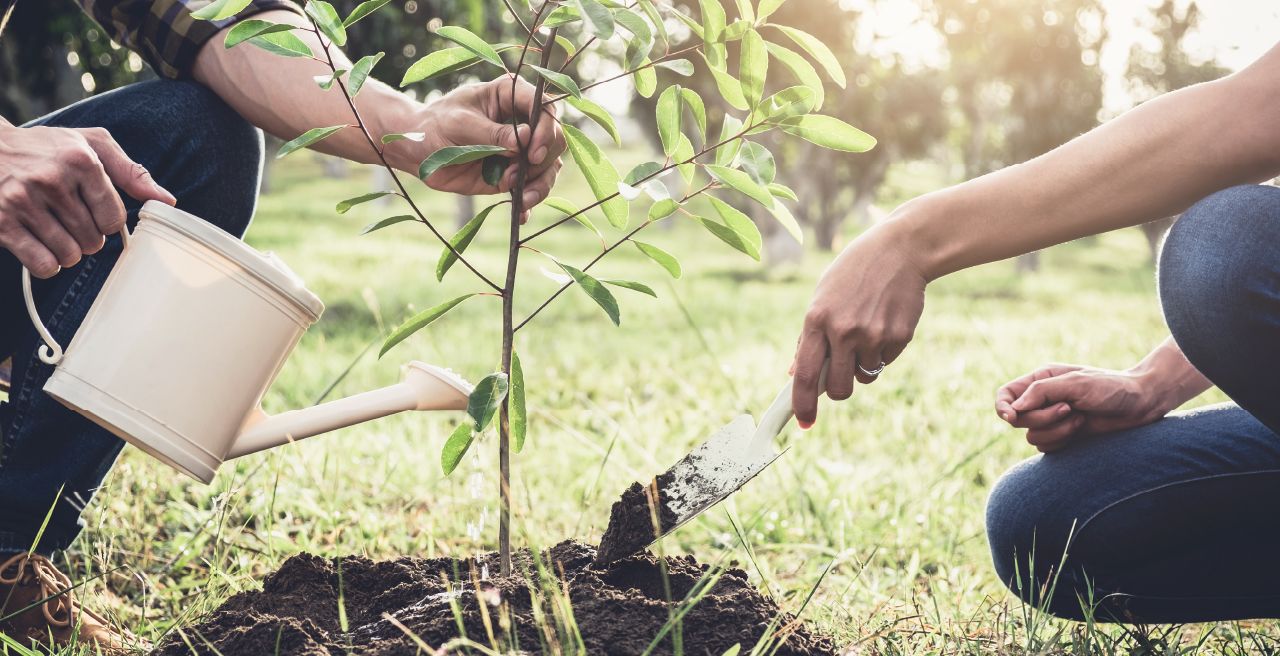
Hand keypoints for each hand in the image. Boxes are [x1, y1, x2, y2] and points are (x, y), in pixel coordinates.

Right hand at [0, 124, 174, 277]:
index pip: (114, 218)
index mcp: (80, 160)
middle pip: (93, 240)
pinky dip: (47, 264)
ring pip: (70, 255)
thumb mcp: (91, 144)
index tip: (96, 212)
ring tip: (56, 231)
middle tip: (72, 221)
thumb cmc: (46, 147)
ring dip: (68, 252)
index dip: (108, 222)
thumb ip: (131, 171)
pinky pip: (42, 264)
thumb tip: (168, 201)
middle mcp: (51, 180)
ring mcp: (22, 202)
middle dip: (88, 237)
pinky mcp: (2, 223)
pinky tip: (41, 245)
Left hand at [397, 75, 564, 220]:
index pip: (544, 108)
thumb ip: (492, 133)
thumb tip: (524, 138)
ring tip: (524, 199)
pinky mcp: (514, 173)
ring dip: (541, 184)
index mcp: (511, 95)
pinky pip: (532, 188)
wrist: (418, 150)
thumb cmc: (435, 125)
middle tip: (523, 173)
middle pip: (554, 139)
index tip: (533, 152)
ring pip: (549, 166)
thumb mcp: (460, 124)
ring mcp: (521, 150)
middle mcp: (523, 121)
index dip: (546, 130)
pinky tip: (521, 214)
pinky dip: (529, 201)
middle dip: (544, 159)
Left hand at [792, 222, 926, 427]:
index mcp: (817, 320)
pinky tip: (884, 321)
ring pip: (865, 376)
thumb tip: (794, 373)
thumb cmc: (854, 274)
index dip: (803, 404)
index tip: (804, 423)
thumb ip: (808, 336)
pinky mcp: (899, 336)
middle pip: (838, 389)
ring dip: (863, 365)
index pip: (805, 374)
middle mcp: (844, 331)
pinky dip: (883, 351)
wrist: (900, 250)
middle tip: (842, 373)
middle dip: (839, 389)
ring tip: (867, 330)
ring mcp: (873, 335)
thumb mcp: (823, 297)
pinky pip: (886, 361)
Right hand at [995, 364, 1170, 451]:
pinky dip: (1062, 441)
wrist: (1140, 405)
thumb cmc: (1111, 387)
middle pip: (1018, 419)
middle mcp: (1041, 400)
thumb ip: (1041, 392)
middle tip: (1068, 409)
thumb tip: (1014, 409)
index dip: (1002, 407)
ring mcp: (1051, 420)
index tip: (1012, 417)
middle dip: (1042, 418)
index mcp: (1040, 381)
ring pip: (1032, 436)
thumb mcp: (1075, 383)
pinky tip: (1081, 430)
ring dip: (1056, 431)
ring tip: (1080, 419)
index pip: (1005, 395)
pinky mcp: (1062, 437)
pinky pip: (1046, 448)